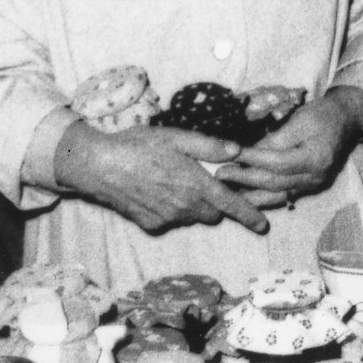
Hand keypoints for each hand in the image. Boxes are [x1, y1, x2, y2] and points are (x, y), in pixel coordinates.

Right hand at [53, 120, 264, 235]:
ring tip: (173, 181)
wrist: (99, 166)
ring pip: (192, 217)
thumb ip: (210, 147)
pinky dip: (171, 210)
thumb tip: (238, 151)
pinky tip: (155, 191)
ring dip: (192, 205)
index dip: (250, 216)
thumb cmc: (139, 145)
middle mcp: (185, 207)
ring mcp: (167, 218)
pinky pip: (171, 220)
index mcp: (196, 185)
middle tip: (201, 181)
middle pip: (213, 213)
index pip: (232, 205)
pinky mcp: (151, 225)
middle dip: (214, 201)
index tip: (263, 225)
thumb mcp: (177, 137)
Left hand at [214, 85, 362, 204]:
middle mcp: (315, 177)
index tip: (228, 153)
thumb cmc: (323, 115)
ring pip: (276, 196)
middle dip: (244, 179)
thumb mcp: (300, 119)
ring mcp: (313, 186)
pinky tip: (245, 197)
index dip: (251, 158)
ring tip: (226, 192)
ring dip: (249, 196)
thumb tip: (248, 152)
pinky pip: (282, 196)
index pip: (277, 162)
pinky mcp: (308, 188)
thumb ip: (276, 138)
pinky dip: (262, 198)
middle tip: (219, 175)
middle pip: (274, 182)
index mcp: (316, 158)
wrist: (346, 121)